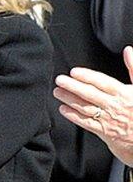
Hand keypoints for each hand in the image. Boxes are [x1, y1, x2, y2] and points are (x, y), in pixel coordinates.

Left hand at [54, 46, 132, 165]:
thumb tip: (128, 50)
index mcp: (124, 94)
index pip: (103, 83)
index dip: (88, 76)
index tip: (74, 72)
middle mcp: (114, 106)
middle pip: (90, 94)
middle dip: (73, 86)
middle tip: (59, 80)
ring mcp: (108, 119)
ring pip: (85, 108)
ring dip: (69, 99)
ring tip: (57, 92)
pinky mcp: (104, 131)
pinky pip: (86, 123)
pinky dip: (73, 116)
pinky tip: (63, 109)